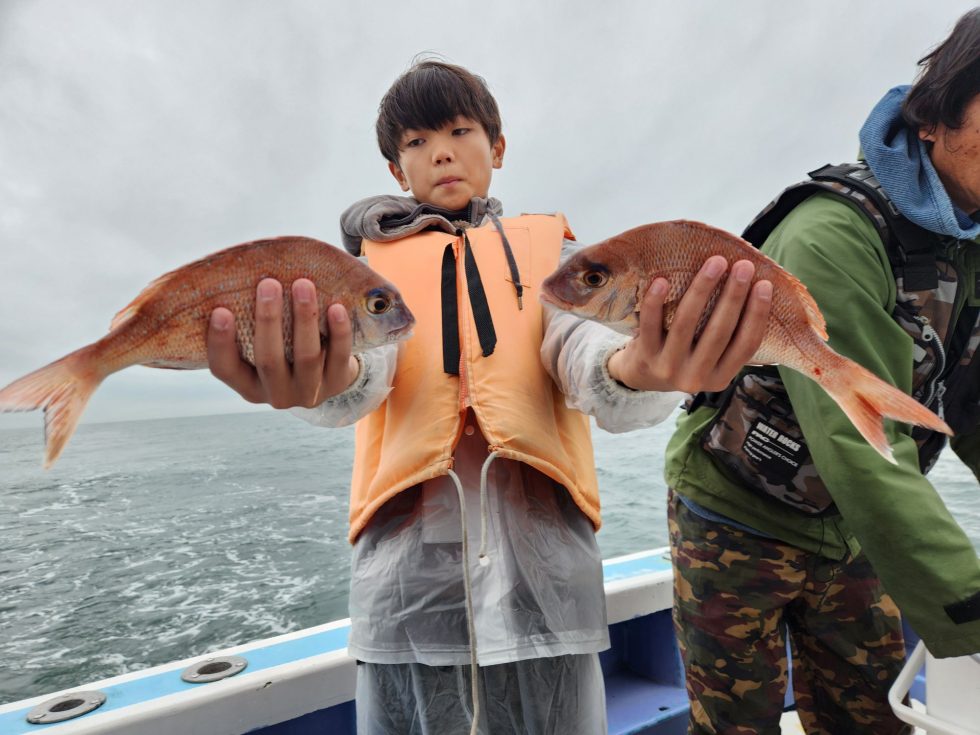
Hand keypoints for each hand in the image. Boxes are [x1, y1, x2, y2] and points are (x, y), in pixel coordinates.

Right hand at [207, 278, 359, 408]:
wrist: (328, 374)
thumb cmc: (284, 350)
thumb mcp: (262, 346)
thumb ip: (248, 325)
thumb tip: (238, 275)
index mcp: (248, 385)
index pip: (225, 368)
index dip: (220, 343)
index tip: (220, 310)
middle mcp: (276, 394)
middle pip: (269, 360)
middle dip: (268, 320)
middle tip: (268, 283)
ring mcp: (308, 392)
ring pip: (306, 358)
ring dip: (304, 319)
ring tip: (303, 284)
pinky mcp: (337, 383)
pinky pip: (339, 357)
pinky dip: (339, 332)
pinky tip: (336, 307)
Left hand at [606, 256, 771, 392]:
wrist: (643, 377)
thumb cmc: (686, 357)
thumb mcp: (711, 359)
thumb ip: (729, 336)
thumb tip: (756, 287)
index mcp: (721, 377)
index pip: (746, 345)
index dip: (758, 314)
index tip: (765, 284)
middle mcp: (696, 377)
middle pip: (719, 332)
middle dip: (733, 296)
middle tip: (743, 266)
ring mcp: (668, 368)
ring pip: (686, 324)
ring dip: (702, 289)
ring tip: (715, 262)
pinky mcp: (644, 357)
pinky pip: (650, 326)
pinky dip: (655, 303)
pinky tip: (662, 281)